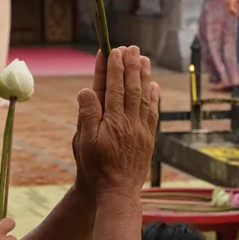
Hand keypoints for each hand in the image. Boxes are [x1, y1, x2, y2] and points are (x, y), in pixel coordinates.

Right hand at [73, 46, 159, 198]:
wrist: (117, 192)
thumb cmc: (96, 168)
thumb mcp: (84, 142)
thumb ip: (87, 114)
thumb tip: (87, 90)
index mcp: (113, 121)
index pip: (113, 87)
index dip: (114, 68)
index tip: (114, 50)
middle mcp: (130, 122)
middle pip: (131, 88)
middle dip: (131, 66)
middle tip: (132, 47)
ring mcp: (142, 129)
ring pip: (145, 97)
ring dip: (144, 76)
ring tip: (144, 59)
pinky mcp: (148, 138)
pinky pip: (153, 112)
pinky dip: (154, 97)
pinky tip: (154, 86)